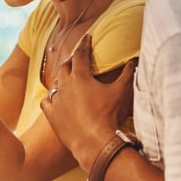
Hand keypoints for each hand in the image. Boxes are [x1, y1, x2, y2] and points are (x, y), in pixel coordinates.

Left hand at [40, 34, 136, 169]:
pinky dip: (51, 97)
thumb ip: (128, 73)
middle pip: (65, 66)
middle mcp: (65, 85)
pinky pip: (47, 102)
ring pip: (56, 84)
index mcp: (81, 76)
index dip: (84, 44)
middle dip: (72, 59)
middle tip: (77, 57)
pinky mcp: (52, 116)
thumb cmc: (110, 115)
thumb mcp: (123, 91)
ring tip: (67, 78)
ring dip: (62, 79)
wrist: (95, 143)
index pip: (80, 54)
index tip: (87, 37)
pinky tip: (54, 98)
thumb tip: (134, 61)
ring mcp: (57, 101)